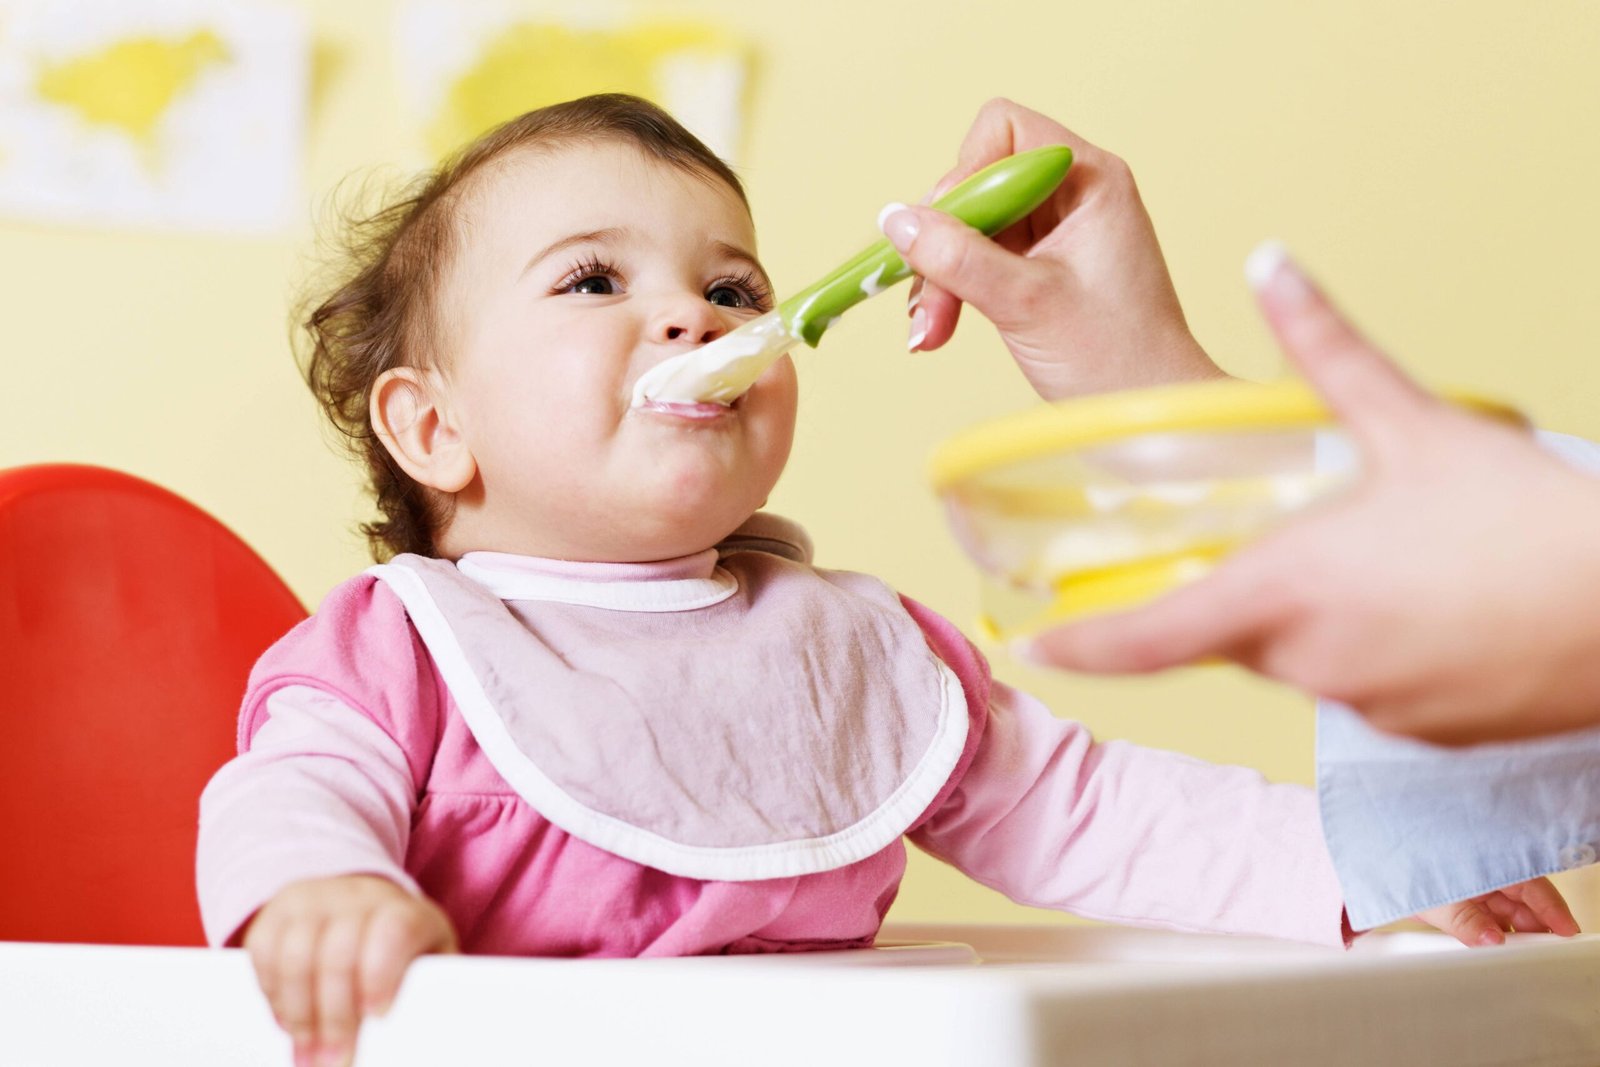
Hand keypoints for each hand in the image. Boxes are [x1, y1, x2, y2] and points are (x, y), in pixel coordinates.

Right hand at [243, 875, 457, 1066]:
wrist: (363, 904)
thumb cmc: (402, 950)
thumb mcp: (427, 963)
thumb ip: (429, 994)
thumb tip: (427, 1042)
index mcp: (404, 910)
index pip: (393, 931)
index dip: (381, 974)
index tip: (378, 1016)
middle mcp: (358, 897)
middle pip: (338, 954)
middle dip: (334, 1018)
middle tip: (334, 1063)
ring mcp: (314, 900)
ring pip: (296, 956)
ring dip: (299, 1015)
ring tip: (307, 1055)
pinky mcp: (277, 912)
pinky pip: (263, 952)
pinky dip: (272, 993)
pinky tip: (286, 1023)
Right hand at [877, 97, 1224, 399]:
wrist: (1150, 414)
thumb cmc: (1115, 358)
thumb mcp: (1025, 303)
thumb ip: (957, 256)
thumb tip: (895, 219)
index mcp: (1090, 180)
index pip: (1004, 133)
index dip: (965, 176)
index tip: (946, 233)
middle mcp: (1074, 195)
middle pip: (978, 183)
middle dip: (943, 242)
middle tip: (929, 304)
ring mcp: (1056, 232)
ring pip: (970, 225)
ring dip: (941, 275)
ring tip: (930, 330)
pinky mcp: (1040, 268)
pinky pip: (978, 258)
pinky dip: (954, 290)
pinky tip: (938, 329)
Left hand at [1022, 242, 1599, 745]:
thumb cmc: (1529, 522)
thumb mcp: (1418, 425)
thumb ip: (1327, 348)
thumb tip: (1269, 264)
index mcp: (1287, 591)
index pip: (1149, 637)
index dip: (1083, 644)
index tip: (1035, 645)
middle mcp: (1310, 662)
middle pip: (1228, 636)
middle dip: (1231, 593)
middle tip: (1274, 544)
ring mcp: (1365, 705)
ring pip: (1296, 661)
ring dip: (1305, 617)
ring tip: (1378, 562)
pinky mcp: (1417, 733)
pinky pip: (1358, 688)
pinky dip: (1365, 649)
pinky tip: (1423, 604)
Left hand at [1414, 876, 1578, 945]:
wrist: (1373, 867)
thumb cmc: (1403, 866)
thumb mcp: (1438, 899)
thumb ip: (1466, 922)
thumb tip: (1493, 941)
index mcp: (1488, 863)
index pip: (1533, 886)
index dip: (1553, 909)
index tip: (1567, 931)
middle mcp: (1485, 874)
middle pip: (1523, 903)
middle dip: (1533, 928)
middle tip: (1540, 953)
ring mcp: (1474, 889)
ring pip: (1506, 914)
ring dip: (1510, 933)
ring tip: (1514, 955)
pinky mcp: (1461, 903)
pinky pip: (1486, 920)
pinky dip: (1491, 934)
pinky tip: (1491, 950)